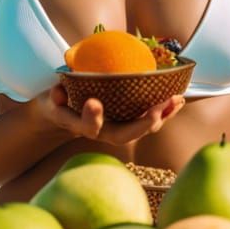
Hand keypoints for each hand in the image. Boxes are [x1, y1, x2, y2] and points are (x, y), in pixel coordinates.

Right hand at [35, 83, 184, 144]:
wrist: (64, 112)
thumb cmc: (58, 101)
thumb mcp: (50, 98)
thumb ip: (54, 96)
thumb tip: (57, 92)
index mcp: (83, 126)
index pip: (88, 128)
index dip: (92, 119)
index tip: (93, 103)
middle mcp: (103, 131)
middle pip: (124, 135)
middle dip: (142, 125)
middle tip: (156, 111)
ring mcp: (119, 127)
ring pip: (142, 129)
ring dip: (162, 116)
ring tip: (177, 100)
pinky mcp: (131, 121)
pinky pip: (150, 119)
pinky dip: (166, 110)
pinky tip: (179, 99)